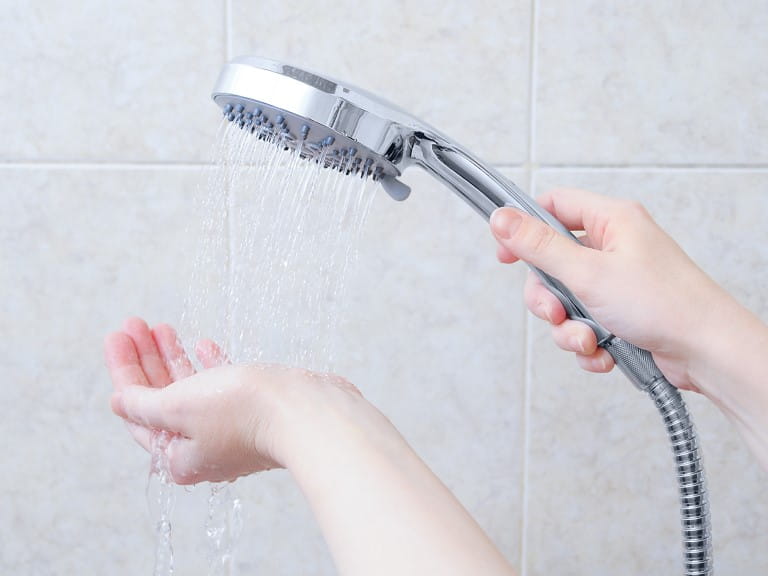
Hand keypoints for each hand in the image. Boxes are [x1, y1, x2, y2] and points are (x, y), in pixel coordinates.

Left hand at [105, 318, 284, 482]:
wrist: (307, 411)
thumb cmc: (245, 412)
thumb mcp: (179, 406)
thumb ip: (144, 404)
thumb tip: (118, 403)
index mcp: (178, 455)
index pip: (137, 409)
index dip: (124, 369)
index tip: (116, 336)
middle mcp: (202, 446)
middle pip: (161, 397)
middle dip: (146, 359)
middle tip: (135, 325)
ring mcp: (230, 428)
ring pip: (191, 388)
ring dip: (173, 356)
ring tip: (161, 327)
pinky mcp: (254, 411)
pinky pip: (223, 386)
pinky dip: (208, 365)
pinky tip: (202, 344)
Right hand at [489, 188, 733, 393]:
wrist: (707, 351)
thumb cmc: (664, 303)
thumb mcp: (588, 272)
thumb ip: (539, 246)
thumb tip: (501, 219)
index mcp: (611, 221)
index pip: (554, 206)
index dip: (524, 228)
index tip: (506, 256)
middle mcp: (614, 247)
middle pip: (553, 263)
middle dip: (549, 298)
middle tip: (556, 313)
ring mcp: (617, 282)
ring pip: (566, 300)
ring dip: (568, 327)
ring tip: (588, 341)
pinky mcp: (621, 313)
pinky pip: (584, 324)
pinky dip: (587, 342)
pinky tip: (603, 353)